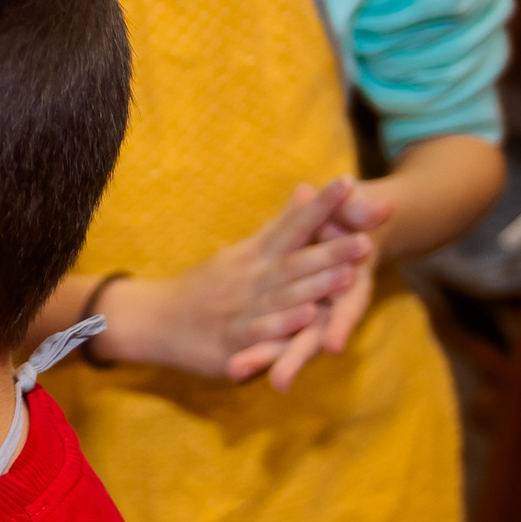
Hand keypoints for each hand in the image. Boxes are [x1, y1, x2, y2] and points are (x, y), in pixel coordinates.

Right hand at [115, 179, 374, 385]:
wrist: (153, 319)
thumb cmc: (205, 286)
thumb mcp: (241, 252)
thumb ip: (279, 226)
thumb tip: (307, 189)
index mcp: (255, 255)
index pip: (292, 225)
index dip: (321, 205)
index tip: (348, 180)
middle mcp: (250, 278)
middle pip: (295, 262)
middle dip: (330, 251)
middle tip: (366, 237)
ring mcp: (241, 308)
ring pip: (282, 296)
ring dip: (314, 286)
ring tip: (348, 275)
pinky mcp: (232, 341)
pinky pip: (261, 332)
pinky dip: (284, 324)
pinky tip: (308, 317)